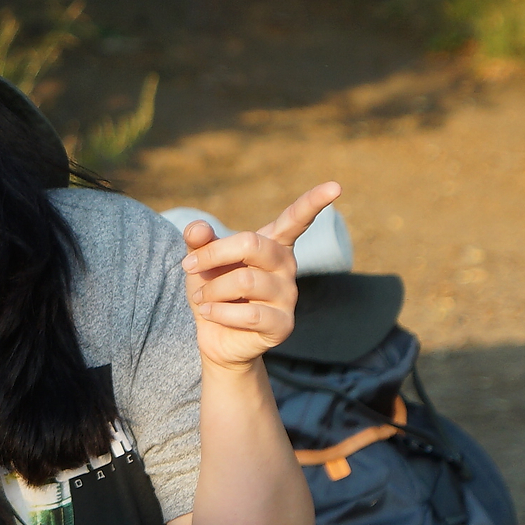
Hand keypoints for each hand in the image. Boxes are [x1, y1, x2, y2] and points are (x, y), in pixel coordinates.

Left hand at [180, 181, 340, 369]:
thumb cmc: (213, 291)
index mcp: (273, 245)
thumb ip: (199, 242)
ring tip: (202, 298)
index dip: (314, 202)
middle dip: (213, 254)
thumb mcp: (202, 263)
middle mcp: (287, 266)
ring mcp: (288, 295)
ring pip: (245, 281)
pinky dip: (219, 312)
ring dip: (212, 289)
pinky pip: (249, 313)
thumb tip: (198, 228)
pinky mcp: (284, 324)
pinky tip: (210, 313)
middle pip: (252, 244)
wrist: (216, 338)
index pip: (296, 219)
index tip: (336, 186)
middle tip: (189, 266)